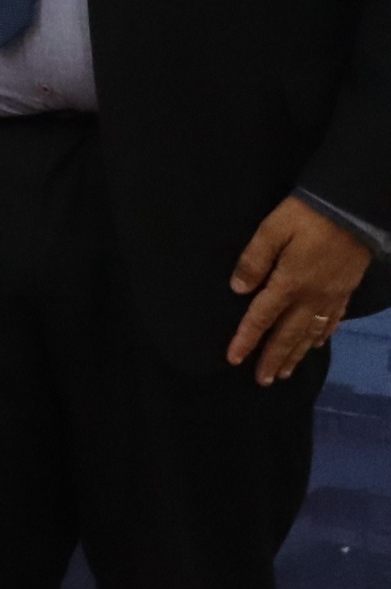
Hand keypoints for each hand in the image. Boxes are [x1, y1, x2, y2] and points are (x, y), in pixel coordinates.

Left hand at [227, 195, 371, 383]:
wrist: (355, 208)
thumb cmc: (308, 215)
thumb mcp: (272, 230)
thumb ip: (254, 260)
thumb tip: (238, 290)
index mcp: (289, 283)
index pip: (262, 317)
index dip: (247, 339)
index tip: (234, 359)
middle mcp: (311, 296)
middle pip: (289, 334)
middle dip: (274, 358)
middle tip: (262, 381)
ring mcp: (332, 295)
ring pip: (311, 332)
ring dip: (297, 354)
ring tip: (285, 372)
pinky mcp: (347, 289)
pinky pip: (333, 320)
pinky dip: (323, 336)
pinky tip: (318, 344)